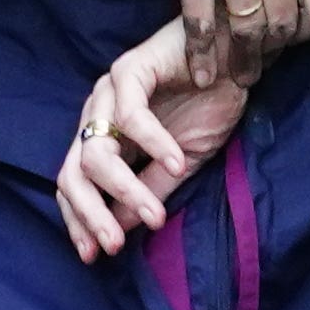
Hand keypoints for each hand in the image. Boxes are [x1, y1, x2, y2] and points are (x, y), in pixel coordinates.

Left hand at [54, 22, 252, 262]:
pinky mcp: (130, 69)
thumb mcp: (180, 162)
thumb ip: (149, 190)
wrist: (236, 53)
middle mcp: (98, 113)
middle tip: (114, 246)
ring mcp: (109, 91)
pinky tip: (177, 163)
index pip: (74, 184)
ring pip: (96, 152)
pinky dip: (153, 145)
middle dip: (91, 215)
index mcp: (105, 136)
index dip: (79, 220)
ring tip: (155, 216)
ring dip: (125, 190)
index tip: (94, 256)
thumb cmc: (209, 102)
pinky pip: (130, 117)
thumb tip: (122, 228)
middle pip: (73, 173)